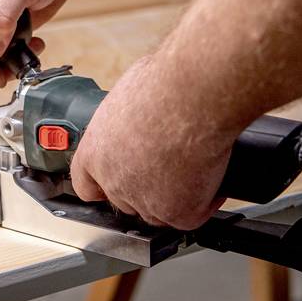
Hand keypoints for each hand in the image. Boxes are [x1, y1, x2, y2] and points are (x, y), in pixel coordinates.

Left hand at [70, 56, 232, 229]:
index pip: (87, 184)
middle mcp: (115, 180)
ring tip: (195, 168)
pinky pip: (194, 215)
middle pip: (126, 200)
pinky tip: (214, 181)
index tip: (121, 176)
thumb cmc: (165, 85)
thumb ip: (127, 118)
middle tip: (169, 165)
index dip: (105, 183)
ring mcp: (145, 201)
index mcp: (95, 151)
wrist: (193, 97)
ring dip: (176, 196)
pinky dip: (207, 200)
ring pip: (159, 212)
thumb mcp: (130, 94)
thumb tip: (141, 115)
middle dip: (146, 187)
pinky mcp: (178, 213)